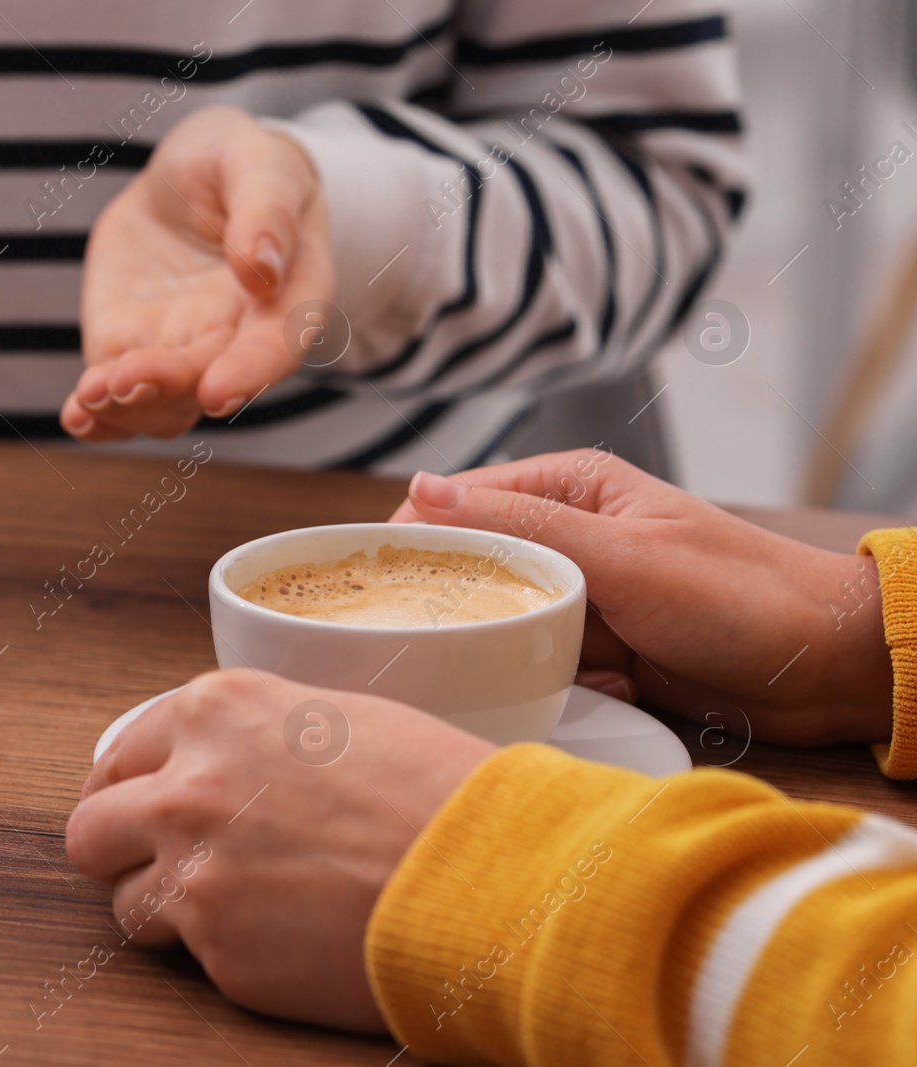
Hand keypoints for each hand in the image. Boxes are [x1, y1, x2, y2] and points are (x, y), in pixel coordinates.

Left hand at [65, 106, 332, 440]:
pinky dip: (99, 417)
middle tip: (125, 378)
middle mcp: (238, 339)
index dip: (252, 373)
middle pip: (209, 380)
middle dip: (168, 386)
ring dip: (127, 411)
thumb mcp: (258, 161)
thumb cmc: (240, 166)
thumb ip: (266, 209)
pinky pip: (118, 399)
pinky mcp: (131, 349)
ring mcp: (183, 351)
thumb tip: (262, 267)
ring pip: (164, 405)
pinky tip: (77, 417)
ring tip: (91, 395)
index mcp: (288, 297)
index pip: (279, 345)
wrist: (187, 178)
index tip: (218, 391)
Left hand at [65, 670, 494, 1031]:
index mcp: (218, 709)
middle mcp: (189, 784)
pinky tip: (286, 937)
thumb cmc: (442, 791)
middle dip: (120, 849)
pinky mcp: (221, 952)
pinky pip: (190, 958)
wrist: (497, 875)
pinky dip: (227, 955)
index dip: (130, 787)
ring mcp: (198, 872)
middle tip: (159, 864)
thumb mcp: (337, 718)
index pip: (123, 750)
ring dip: (166, 909)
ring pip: (124, 903)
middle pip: (91, 828)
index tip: (136, 808)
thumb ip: (254, 736)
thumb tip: (216, 761)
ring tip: (238, 909)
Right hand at [392, 450, 894, 745]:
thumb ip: (519, 526)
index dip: (420, 539)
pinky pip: (543, 666)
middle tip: (489, 636)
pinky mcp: (598, 648)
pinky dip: (566, 682)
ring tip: (587, 660)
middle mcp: (569, 537)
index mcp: (569, 489)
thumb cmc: (738, 593)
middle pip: (476, 570)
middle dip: (480, 609)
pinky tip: (616, 683)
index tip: (394, 585)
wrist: (826, 667)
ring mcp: (584, 596)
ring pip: (507, 625)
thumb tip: (421, 488)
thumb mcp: (620, 554)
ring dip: (530, 652)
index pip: (459, 501)